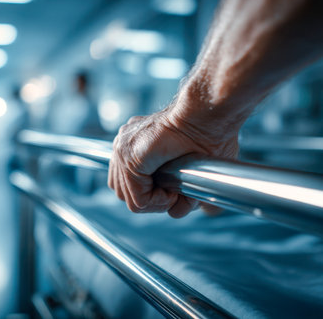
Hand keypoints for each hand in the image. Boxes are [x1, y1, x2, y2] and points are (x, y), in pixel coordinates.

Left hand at [108, 103, 238, 217]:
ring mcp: (123, 149)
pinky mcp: (130, 158)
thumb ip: (179, 190)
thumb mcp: (189, 169)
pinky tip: (173, 192)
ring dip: (155, 203)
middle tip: (174, 194)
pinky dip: (157, 203)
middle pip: (123, 191)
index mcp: (133, 143)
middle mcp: (123, 144)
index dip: (149, 194)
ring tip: (175, 192)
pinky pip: (137, 199)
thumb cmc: (207, 136)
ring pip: (128, 197)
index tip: (174, 190)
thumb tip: (175, 212)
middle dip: (150, 201)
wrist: (207, 118)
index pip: (126, 182)